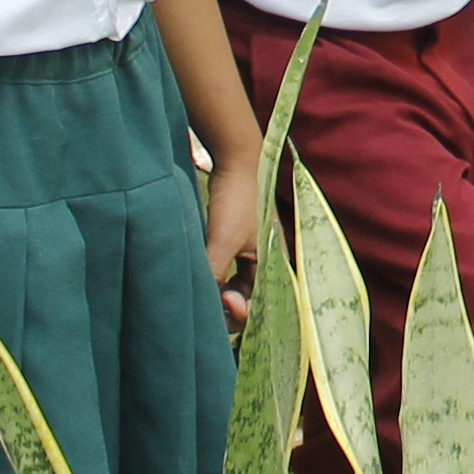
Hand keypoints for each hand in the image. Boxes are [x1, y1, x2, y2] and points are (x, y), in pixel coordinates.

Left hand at [201, 140, 261, 325]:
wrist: (236, 161)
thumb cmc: (236, 201)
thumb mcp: (222, 241)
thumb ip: (213, 273)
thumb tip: (199, 303)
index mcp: (274, 265)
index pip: (261, 307)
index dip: (241, 312)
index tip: (222, 299)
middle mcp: (266, 263)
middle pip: (248, 300)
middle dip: (229, 306)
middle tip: (209, 301)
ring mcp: (251, 253)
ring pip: (235, 287)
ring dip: (219, 292)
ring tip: (203, 288)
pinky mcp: (236, 244)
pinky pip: (227, 272)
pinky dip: (215, 278)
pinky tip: (201, 274)